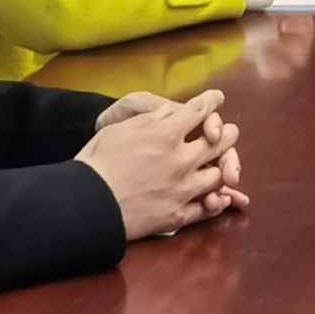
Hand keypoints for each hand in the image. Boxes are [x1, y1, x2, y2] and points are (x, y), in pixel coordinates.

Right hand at [81, 89, 243, 238]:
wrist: (86, 206)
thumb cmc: (97, 163)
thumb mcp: (119, 129)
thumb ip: (150, 119)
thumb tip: (170, 112)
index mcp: (167, 134)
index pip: (199, 111)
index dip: (211, 101)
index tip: (216, 98)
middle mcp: (181, 160)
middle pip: (220, 142)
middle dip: (227, 132)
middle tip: (228, 131)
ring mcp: (182, 189)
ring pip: (219, 176)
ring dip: (225, 167)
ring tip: (224, 164)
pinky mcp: (177, 215)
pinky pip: (207, 209)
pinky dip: (216, 202)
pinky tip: (221, 198)